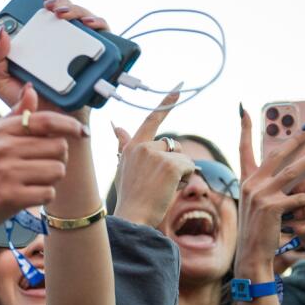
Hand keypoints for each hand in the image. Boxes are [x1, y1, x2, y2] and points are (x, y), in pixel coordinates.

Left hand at [0, 0, 109, 111]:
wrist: (51, 127)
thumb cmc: (27, 103)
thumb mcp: (1, 82)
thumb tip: (2, 33)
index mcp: (40, 44)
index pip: (44, 15)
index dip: (45, 1)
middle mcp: (61, 43)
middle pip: (65, 12)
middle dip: (59, 2)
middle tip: (49, 8)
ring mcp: (80, 49)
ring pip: (84, 18)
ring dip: (75, 9)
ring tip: (62, 15)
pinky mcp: (98, 58)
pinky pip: (104, 35)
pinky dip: (98, 24)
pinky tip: (88, 24)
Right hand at [0, 83, 81, 227]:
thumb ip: (17, 114)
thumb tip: (31, 89)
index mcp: (2, 130)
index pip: (46, 121)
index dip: (69, 125)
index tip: (82, 131)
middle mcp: (4, 148)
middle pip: (59, 146)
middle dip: (57, 157)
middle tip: (41, 164)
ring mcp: (7, 172)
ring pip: (57, 170)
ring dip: (52, 178)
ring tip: (33, 180)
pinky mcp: (11, 196)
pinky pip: (49, 193)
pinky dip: (44, 196)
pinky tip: (28, 194)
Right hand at [112, 88, 194, 227]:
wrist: (133, 216)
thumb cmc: (130, 196)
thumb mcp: (124, 167)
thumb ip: (124, 144)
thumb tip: (115, 125)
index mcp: (132, 146)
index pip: (151, 120)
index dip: (166, 104)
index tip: (179, 88)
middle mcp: (142, 146)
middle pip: (173, 145)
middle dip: (174, 162)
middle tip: (158, 182)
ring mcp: (156, 154)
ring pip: (183, 157)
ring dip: (180, 172)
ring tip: (162, 187)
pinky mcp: (170, 165)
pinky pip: (189, 166)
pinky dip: (185, 179)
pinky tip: (170, 189)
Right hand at [236, 110, 304, 275]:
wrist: (253, 254)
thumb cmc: (261, 229)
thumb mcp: (262, 203)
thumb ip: (271, 184)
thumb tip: (291, 167)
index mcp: (247, 180)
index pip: (243, 148)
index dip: (245, 129)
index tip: (244, 110)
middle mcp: (251, 184)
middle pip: (277, 154)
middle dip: (296, 138)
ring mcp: (260, 195)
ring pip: (294, 171)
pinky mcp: (272, 208)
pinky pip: (299, 196)